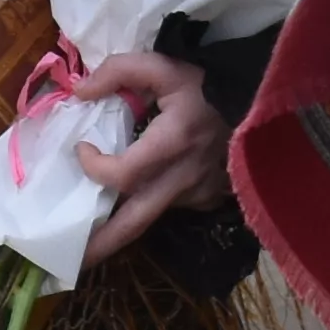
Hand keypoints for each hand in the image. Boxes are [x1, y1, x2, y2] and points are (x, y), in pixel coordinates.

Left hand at [67, 45, 223, 263]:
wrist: (260, 104)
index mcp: (174, 143)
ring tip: (85, 240)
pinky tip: (125, 205)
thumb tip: (80, 91)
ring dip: (117, 228)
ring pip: (149, 217)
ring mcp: (197, 194)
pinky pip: (167, 207)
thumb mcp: (165, 67)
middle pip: (134, 223)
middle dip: (100, 245)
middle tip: (69, 262)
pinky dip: (145, 207)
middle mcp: (184, 178)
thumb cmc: (208, 86)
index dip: (95, 167)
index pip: (125, 174)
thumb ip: (119, 71)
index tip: (81, 149)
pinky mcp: (205, 200)